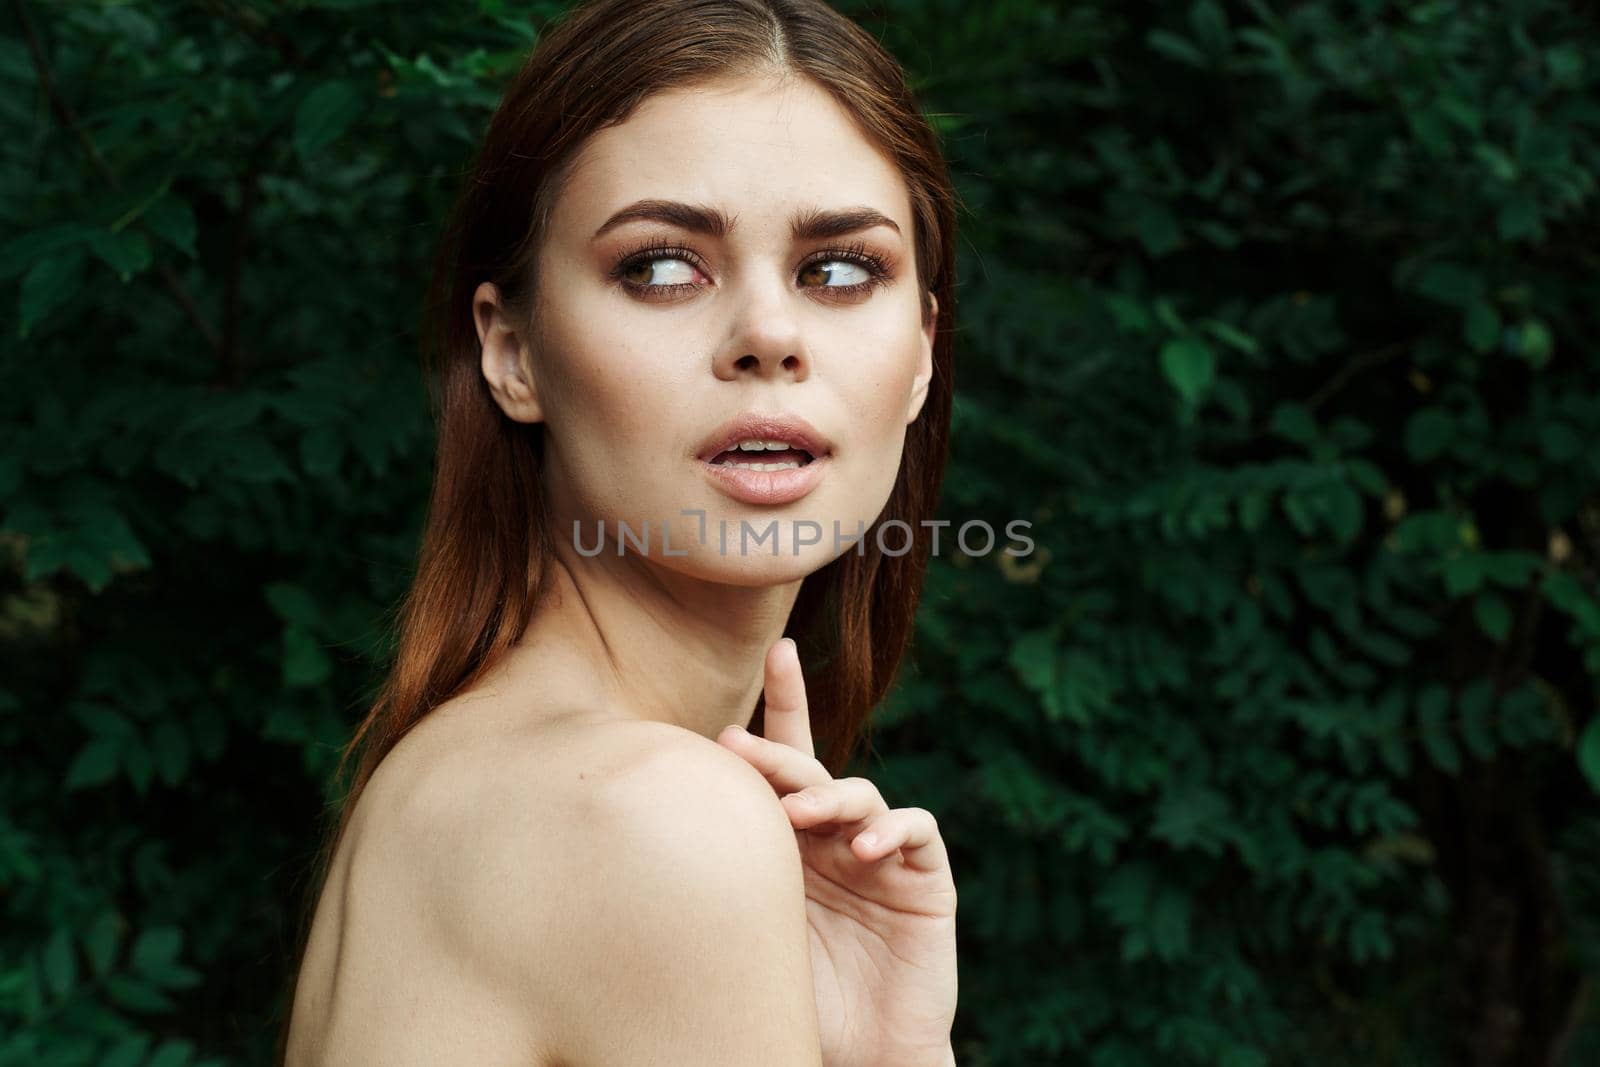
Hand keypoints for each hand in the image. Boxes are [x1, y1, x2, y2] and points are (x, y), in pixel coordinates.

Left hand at [717, 638, 956, 1066]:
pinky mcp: (925, 877)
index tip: (778, 652)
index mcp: (790, 837)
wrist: (860, 1055)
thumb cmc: (793, 1000)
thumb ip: (725, 880)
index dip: (784, 703)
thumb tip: (654, 830)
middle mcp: (834, 833)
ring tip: (800, 817)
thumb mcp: (745, 932)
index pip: (785, 759)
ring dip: (829, 797)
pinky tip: (868, 848)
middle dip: (778, 751)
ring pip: (859, 792)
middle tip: (738, 749)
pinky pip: (916, 831)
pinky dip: (893, 830)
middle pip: (811, 768)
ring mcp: (881, 850)